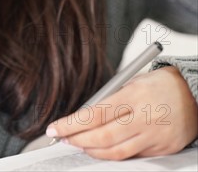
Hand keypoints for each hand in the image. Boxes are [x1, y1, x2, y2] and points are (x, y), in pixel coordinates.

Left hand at [46, 66, 197, 159]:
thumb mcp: (133, 82)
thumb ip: (112, 99)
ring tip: (79, 145)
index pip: (95, 113)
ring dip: (93, 151)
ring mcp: (153, 136)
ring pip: (116, 152)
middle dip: (77, 140)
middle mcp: (143, 117)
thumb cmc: (161, 84)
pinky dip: (114, 155)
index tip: (55, 128)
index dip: (71, 124)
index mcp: (133, 95)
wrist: (194, 95)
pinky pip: (133, 157)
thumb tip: (86, 116)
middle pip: (102, 136)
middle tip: (63, 139)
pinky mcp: (162, 150)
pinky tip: (103, 151)